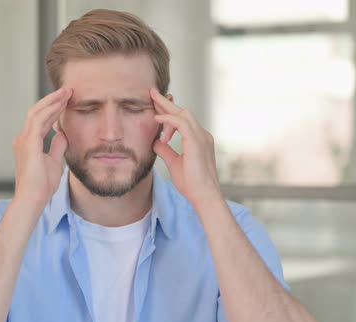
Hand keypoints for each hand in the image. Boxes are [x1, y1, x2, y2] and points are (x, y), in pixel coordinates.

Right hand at [12, 88, 71, 206]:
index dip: (53, 109)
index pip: (40, 120)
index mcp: (28, 143)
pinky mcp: (28, 143)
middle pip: (36, 112)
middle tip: (67, 91)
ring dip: (52, 101)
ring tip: (66, 92)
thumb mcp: (54, 161)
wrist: (32, 199)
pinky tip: (60, 104)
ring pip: (36, 112)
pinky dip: (49, 110)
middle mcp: (23, 139)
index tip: (66, 100)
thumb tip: (62, 133)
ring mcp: (23, 140)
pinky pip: (38, 120)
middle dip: (52, 100)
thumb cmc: (41, 186)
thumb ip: (57, 146)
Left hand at [150, 88, 221, 204]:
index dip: (169, 111)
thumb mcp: (174, 163)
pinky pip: (182, 123)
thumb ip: (166, 151)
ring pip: (184, 114)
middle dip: (167, 102)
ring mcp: (201, 137)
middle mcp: (202, 135)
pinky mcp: (197, 142)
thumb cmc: (192, 184)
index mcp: (198, 140)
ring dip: (167, 108)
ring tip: (152, 101)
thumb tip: (155, 141)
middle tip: (152, 93)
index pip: (183, 119)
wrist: (204, 196)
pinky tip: (157, 119)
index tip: (155, 105)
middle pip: (183, 112)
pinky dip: (169, 120)